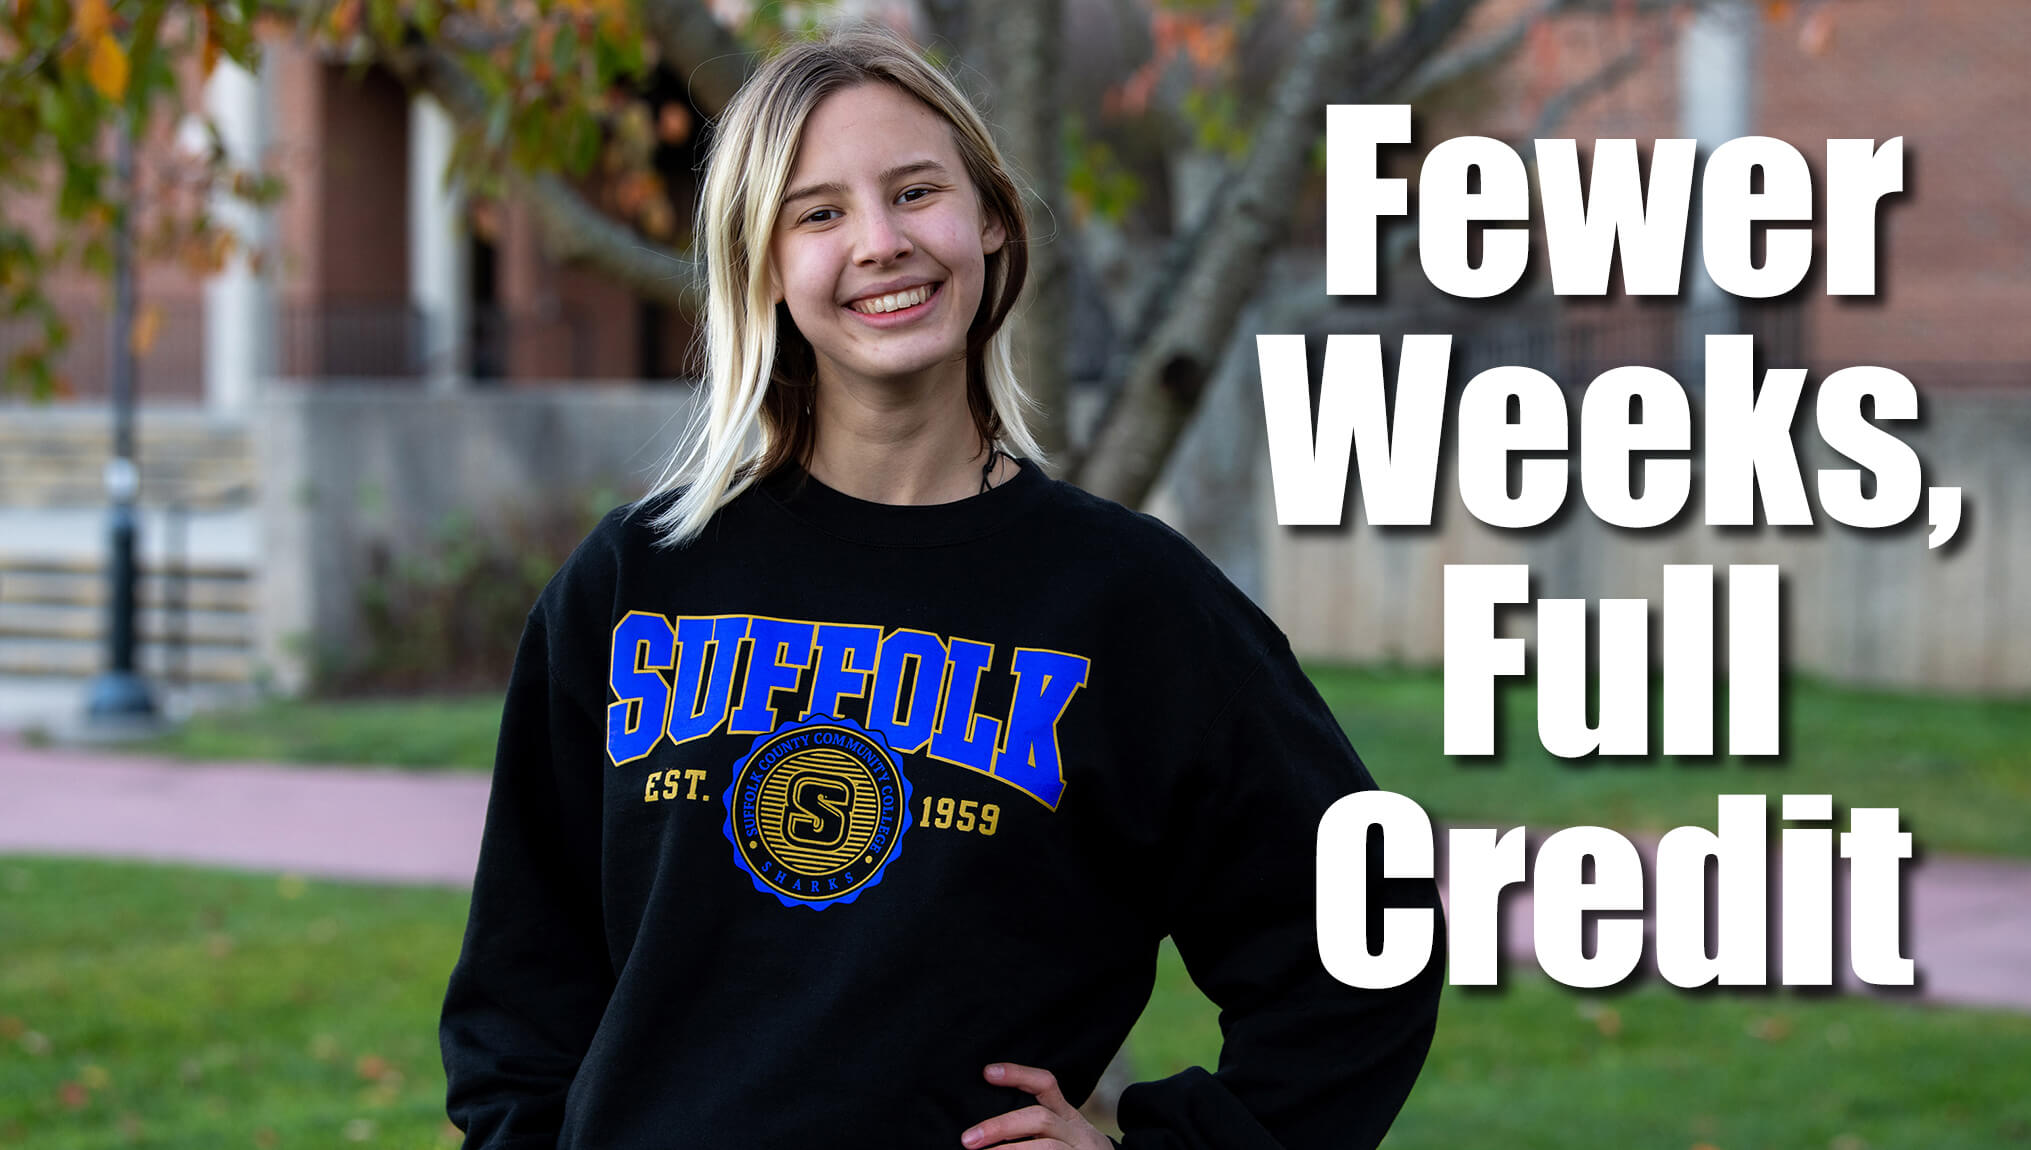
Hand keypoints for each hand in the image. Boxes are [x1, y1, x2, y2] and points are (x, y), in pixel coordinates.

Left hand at [960, 1063, 1112, 1148]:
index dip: (1018, 1075)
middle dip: (1001, 1126)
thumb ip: (1035, 1123)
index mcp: (1069, 1117)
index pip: (1046, 1084)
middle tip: (968, 1139)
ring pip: (1047, 1148)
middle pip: (1040, 1119)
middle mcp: (1077, 1133)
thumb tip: (986, 1123)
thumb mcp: (1065, 1131)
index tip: (987, 1072)